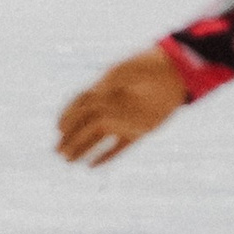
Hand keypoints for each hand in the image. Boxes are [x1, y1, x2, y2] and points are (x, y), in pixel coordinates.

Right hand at [57, 47, 187, 167]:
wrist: (175, 74)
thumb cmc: (149, 67)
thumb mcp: (128, 70)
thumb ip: (111, 81)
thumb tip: (94, 93)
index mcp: (103, 91)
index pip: (80, 106)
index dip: (68, 117)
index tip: (59, 129)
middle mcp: (110, 107)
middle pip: (84, 126)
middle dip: (70, 139)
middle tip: (58, 152)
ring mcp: (123, 120)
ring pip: (97, 139)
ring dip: (82, 149)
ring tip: (67, 161)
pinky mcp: (139, 131)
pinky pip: (119, 147)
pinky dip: (105, 157)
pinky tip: (91, 166)